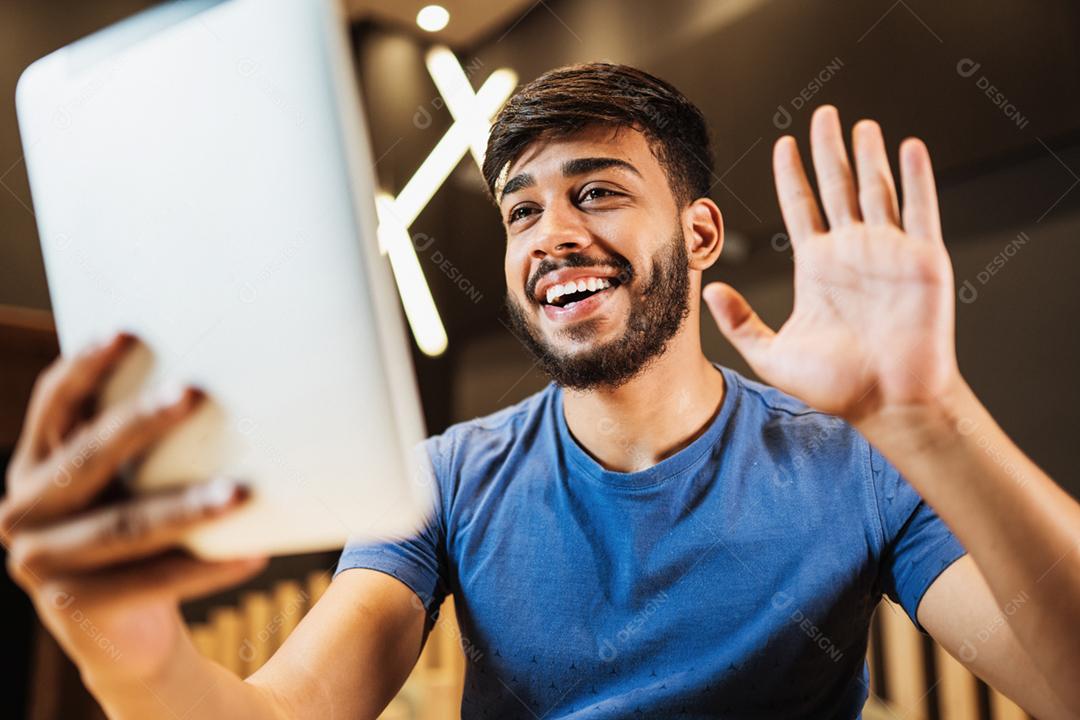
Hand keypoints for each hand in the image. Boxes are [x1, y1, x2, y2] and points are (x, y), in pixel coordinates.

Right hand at [1, 332, 265, 684]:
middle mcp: (23, 512)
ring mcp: (42, 563)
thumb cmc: (135, 533)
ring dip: (186, 508)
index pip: (54, 405)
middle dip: (140, 423)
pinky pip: (152, 581)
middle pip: (87, 459)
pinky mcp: (76, 607)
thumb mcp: (126, 484)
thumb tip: (213, 384)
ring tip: (240, 492)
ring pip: (124, 526)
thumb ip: (139, 444)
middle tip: (194, 392)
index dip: (84, 368)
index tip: (125, 332)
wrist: (123, 629)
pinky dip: (206, 567)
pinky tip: (252, 552)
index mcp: (35, 465)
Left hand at [704, 105, 960, 422]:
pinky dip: (916, 177)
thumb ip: (741, 321)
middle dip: (829, 150)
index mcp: (818, 267)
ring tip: (860, 123)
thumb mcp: (772, 354)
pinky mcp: (923, 259)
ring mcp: (888, 252)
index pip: (801, 208)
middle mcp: (851, 252)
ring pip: (877, 189)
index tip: (784, 146)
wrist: (887, 403)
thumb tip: (710, 288)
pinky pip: (920, 208)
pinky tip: (908, 147)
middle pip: (837, 187)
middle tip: (823, 114)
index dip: (792, 176)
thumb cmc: (836, 387)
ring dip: (869, 155)